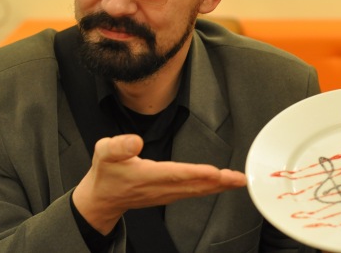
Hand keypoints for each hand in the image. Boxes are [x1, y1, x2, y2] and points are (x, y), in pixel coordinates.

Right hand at [72, 134, 245, 233]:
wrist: (102, 199)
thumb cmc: (106, 174)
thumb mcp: (104, 153)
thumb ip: (119, 146)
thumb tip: (135, 141)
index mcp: (145, 176)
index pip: (174, 174)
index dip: (195, 173)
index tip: (214, 172)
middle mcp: (159, 188)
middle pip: (193, 185)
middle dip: (218, 182)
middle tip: (239, 178)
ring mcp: (166, 194)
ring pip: (197, 191)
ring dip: (219, 186)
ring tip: (238, 180)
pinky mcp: (170, 195)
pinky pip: (194, 192)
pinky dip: (211, 188)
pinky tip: (222, 184)